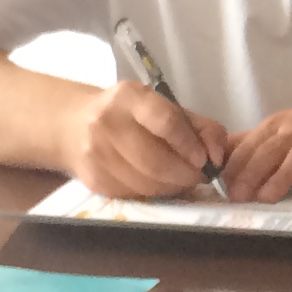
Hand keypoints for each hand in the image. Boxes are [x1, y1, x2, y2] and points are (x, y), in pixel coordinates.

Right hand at [61, 84, 231, 200]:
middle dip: (185, 174)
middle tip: (199, 177)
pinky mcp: (93, 180)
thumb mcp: (164, 108)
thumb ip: (200, 127)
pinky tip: (159, 183)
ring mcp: (96, 154)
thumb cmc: (131, 115)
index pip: (165, 121)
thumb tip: (218, 157)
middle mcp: (107, 122)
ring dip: (172, 187)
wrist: (73, 125)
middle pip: (155, 161)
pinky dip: (155, 193)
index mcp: (129, 97)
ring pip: (146, 183)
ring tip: (181, 179)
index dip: (190, 145)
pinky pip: (135, 194)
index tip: (205, 160)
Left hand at [220, 97, 291, 202]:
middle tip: (237, 197)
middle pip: (272, 148)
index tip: (219, 187)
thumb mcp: (291, 130)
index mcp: (282, 124)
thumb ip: (259, 144)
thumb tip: (220, 161)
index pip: (252, 143)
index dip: (235, 164)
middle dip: (251, 172)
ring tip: (268, 197)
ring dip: (283, 175)